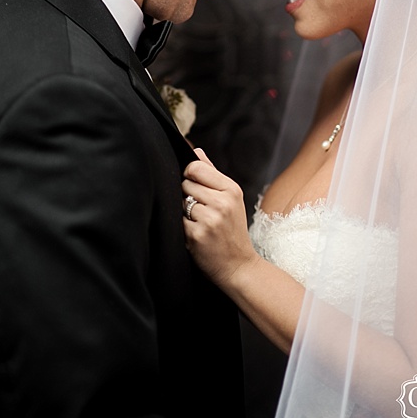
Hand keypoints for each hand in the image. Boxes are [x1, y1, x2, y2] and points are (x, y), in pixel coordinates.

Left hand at [181, 148, 257, 288]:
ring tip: (199, 223)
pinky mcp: (197, 234)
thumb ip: (212, 173)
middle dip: (187, 196)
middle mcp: (222, 202)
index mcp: (231, 189)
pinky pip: (177, 220)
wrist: (239, 267)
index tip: (195, 188)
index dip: (189, 176)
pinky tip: (195, 234)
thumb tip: (195, 150)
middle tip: (201, 212)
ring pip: (179, 201)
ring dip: (183, 212)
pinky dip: (182, 227)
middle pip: (184, 184)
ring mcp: (210, 219)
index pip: (195, 167)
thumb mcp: (230, 199)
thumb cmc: (232, 231)